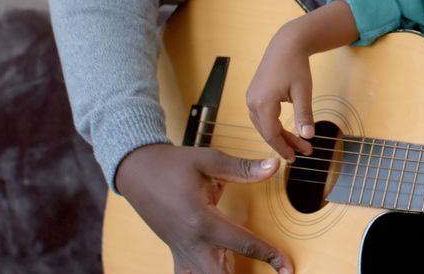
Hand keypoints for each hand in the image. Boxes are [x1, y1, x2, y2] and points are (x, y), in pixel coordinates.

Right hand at [116, 144, 293, 273]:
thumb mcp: (209, 161)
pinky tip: (221, 273)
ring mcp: (182, 251)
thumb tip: (274, 166)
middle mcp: (191, 242)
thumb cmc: (172, 164)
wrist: (137, 170)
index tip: (286, 266)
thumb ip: (242, 168)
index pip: (243, 243)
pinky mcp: (176, 252)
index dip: (269, 255)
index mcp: (202, 220)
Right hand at [246, 27, 315, 161]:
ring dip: (280, 136)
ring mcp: (251, 98)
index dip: (284, 148)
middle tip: (303, 152)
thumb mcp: (303, 91)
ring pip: (264, 125)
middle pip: (267, 131)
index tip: (297, 157)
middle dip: (285, 143)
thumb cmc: (296, 65)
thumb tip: (308, 136)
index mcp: (263, 103)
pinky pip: (262, 117)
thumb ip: (304, 114)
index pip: (271, 134)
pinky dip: (274, 126)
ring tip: (299, 144)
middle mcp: (252, 102)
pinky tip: (287, 131)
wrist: (286, 44)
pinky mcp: (254, 95)